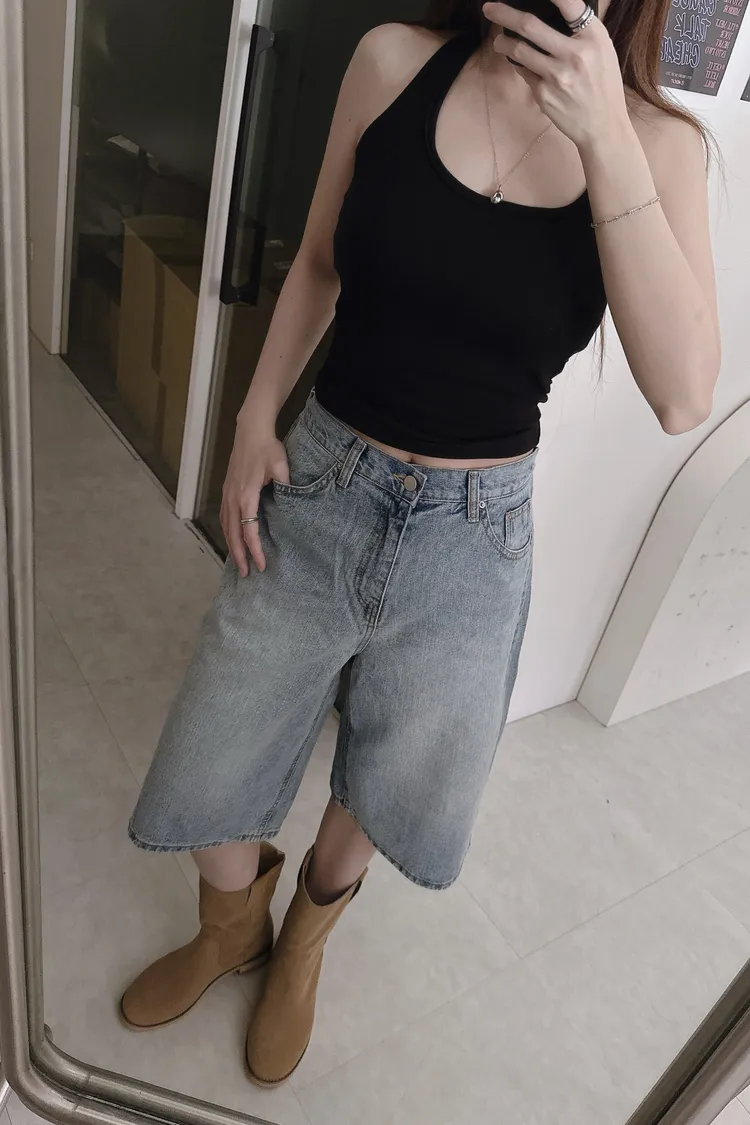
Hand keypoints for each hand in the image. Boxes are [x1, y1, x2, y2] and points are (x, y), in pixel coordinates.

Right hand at [220, 420, 289, 575]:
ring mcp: (228, 494)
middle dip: (239, 556)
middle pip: (233, 534)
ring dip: (231, 546)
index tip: (261, 564)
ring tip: (238, 563)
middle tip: (245, 574)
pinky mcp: (227, 490)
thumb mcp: (281, 465)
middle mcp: (234, 498)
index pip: (249, 530)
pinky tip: (232, 539)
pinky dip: (228, 532)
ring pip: (226, 527)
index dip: (255, 550)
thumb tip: (294, 501)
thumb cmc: (267, 447)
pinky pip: (225, 517)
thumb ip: (286, 485)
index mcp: (247, 495)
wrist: (250, 430)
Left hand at [482, 0, 629, 150]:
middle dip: (504, 14)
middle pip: (530, 26)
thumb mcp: (603, 50)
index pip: (569, 4)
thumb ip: (581, 31)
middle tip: (489, 8)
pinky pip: (524, 72)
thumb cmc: (603, 84)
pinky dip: (518, 63)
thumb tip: (553, 11)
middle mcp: (575, 55)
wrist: (603, 126)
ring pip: (518, 50)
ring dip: (502, 42)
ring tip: (498, 39)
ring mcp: (556, 76)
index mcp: (593, 38)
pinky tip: (518, 61)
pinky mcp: (543, 94)